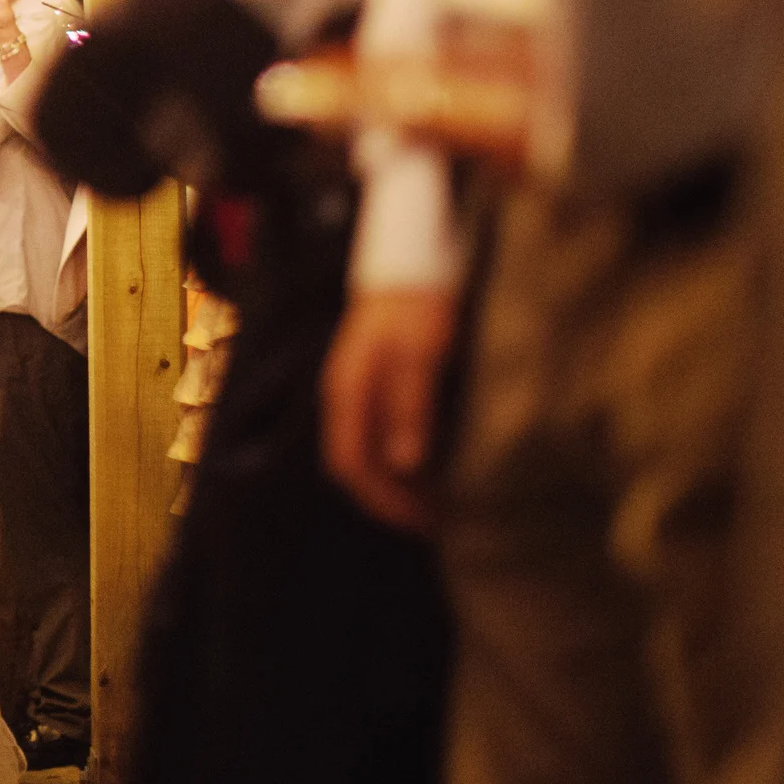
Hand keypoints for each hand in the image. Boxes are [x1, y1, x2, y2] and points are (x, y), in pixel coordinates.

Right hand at [321, 287, 457, 531]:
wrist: (413, 261)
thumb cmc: (420, 305)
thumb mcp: (422, 353)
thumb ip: (410, 405)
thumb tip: (406, 464)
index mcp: (348, 393)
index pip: (353, 465)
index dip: (386, 502)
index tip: (428, 522)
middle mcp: (343, 397)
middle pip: (352, 468)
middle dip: (391, 501)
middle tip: (440, 520)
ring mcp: (353, 392)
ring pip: (362, 456)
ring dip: (395, 485)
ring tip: (439, 500)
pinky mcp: (369, 387)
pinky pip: (372, 438)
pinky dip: (397, 462)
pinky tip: (429, 466)